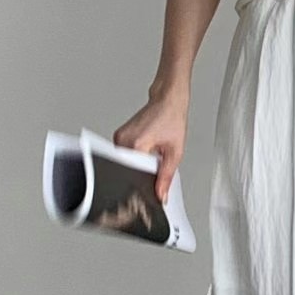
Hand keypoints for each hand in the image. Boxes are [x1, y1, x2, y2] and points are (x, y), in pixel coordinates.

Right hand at [113, 83, 188, 203]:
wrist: (168, 100)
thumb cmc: (172, 118)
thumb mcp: (175, 152)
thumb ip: (166, 176)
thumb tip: (161, 194)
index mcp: (136, 144)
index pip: (133, 175)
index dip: (142, 186)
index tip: (150, 191)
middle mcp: (124, 140)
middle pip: (128, 170)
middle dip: (141, 175)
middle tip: (155, 170)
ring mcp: (119, 137)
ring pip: (126, 163)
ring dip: (139, 166)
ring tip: (153, 154)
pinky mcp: (119, 136)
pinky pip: (125, 155)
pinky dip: (136, 158)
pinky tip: (147, 150)